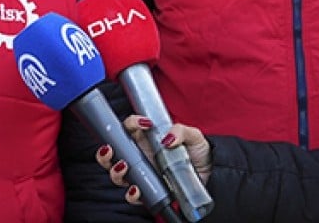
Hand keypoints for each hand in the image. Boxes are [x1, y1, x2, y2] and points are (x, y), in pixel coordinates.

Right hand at [95, 115, 211, 204]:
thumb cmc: (200, 153)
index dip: (130, 123)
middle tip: (111, 149)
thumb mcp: (194, 136)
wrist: (214, 176)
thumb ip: (180, 131)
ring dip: (114, 171)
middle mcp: (141, 156)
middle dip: (105, 152)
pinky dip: (131, 194)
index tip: (144, 124)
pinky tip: (136, 189)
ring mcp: (144, 174)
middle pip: (113, 153)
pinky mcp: (151, 191)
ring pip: (117, 174)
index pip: (128, 128)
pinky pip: (134, 195)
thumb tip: (167, 139)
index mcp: (147, 139)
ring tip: (124, 167)